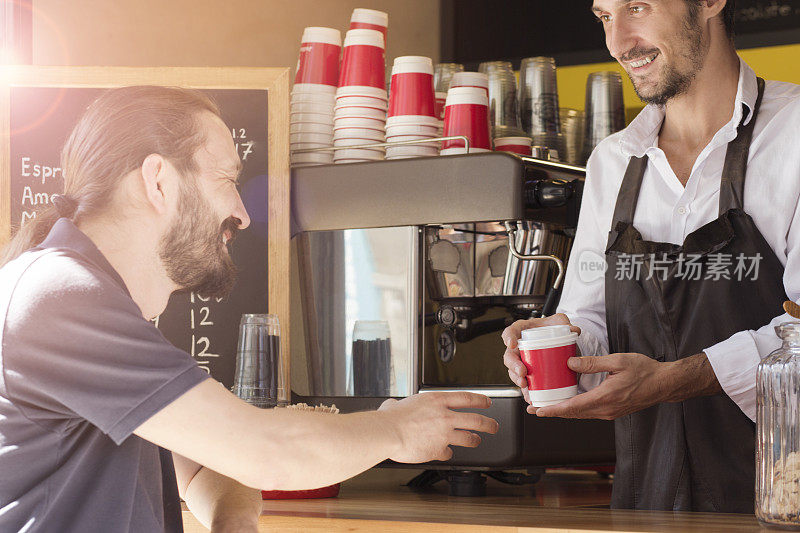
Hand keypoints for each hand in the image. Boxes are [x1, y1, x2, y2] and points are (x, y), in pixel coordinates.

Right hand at [378, 392, 498, 462]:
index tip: (487, 402)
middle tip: (494, 426)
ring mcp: (444, 434)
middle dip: (489, 424)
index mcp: (436, 400)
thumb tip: (392, 405)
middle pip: (476, 420)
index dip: (481, 400)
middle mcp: (445, 416)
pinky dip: (447, 453)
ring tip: (476, 441)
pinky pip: (448, 453)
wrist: (388, 433)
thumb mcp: (397, 403)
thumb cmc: (390, 418)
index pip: (467, 398)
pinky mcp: (439, 450)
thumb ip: (400, 404)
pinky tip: (444, 453)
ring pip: (469, 438)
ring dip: (474, 440)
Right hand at [501, 313, 580, 404]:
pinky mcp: (529, 374)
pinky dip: (526, 392)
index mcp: (522, 331)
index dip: (508, 337)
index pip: (510, 331)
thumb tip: (574, 330)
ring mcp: (522, 361)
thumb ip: (566, 324)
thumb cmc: (553, 328)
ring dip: (517, 380)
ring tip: (525, 385)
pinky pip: (524, 384)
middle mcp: (519, 347)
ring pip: (513, 372)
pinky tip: (530, 397)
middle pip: (509, 356)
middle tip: (522, 372)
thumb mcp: (560, 322)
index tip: (512, 343)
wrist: (559, 340)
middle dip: (513, 366)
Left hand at [531, 353, 666, 418]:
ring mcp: (609, 412)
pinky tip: (568, 403)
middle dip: (552, 412)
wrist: (664, 383)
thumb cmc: (645, 371)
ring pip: (580, 414)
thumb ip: (593, 363)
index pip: (573, 407)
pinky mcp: (612, 411)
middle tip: (533, 409)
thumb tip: (570, 363)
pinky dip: (575, 409)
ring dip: (562, 412)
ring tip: (546, 406)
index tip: (538, 410)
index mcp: (605, 398)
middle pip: (573, 414)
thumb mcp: (617, 361)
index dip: (553, 410)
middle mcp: (605, 409)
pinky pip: (589, 412)